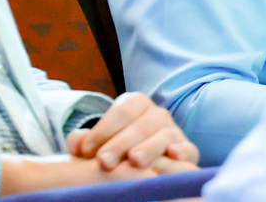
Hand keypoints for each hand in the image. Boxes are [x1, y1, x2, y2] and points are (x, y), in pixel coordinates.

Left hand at [67, 92, 196, 172]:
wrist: (142, 162)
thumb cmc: (115, 151)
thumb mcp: (98, 143)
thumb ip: (84, 140)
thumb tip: (77, 142)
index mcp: (136, 104)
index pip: (122, 111)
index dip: (103, 129)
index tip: (86, 150)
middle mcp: (157, 115)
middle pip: (142, 124)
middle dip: (120, 143)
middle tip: (104, 162)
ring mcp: (174, 132)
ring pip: (164, 135)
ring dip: (149, 148)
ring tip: (135, 160)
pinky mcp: (188, 150)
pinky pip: (188, 149)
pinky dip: (182, 151)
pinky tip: (172, 155)